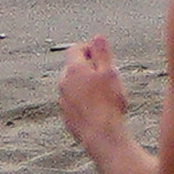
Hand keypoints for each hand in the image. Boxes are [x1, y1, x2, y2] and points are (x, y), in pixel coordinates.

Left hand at [56, 33, 127, 149]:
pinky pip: (74, 102)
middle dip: (88, 67)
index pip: (76, 49)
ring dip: (86, 85)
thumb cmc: (108, 103)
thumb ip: (102, 53)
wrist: (101, 136)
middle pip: (74, 67)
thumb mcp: (110, 72)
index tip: (103, 56)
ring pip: (73, 86)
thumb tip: (97, 37)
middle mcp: (64, 83)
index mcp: (74, 69)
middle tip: (107, 76)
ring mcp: (63, 101)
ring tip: (105, 95)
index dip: (90, 49)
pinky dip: (83, 102)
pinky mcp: (67, 116)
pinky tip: (98, 109)